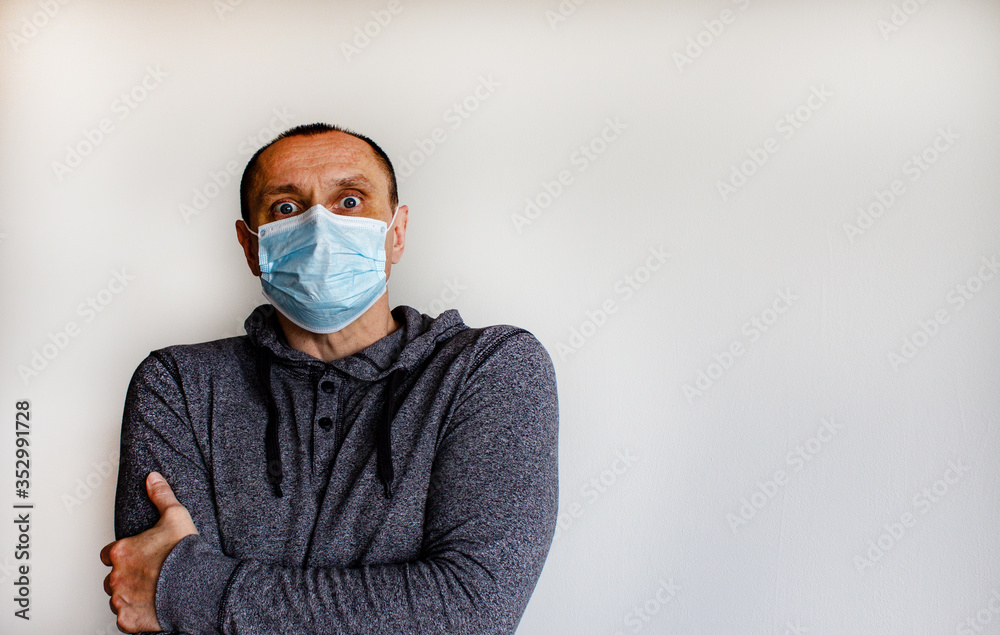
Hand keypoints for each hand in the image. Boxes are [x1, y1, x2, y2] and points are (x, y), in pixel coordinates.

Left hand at [100, 472, 197, 632]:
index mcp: (122, 551)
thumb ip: (161, 496)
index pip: (110, 554)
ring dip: (129, 596)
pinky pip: (125, 619)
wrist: (195, 586)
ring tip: (153, 592)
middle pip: (112, 578)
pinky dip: (136, 615)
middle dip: (126, 577)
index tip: (138, 557)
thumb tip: (152, 479)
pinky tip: (152, 607)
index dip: (123, 555)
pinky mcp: (128, 619)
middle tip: (149, 575)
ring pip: (117, 599)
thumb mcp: (176, 517)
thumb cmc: (184, 553)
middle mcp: (116, 576)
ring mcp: (121, 599)